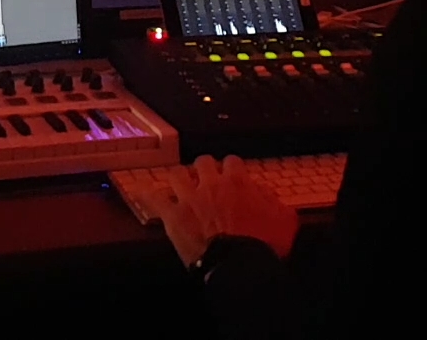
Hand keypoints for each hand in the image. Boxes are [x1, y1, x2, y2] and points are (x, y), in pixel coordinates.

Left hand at [136, 155, 299, 266]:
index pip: (231, 161)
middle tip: (206, 180)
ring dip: (180, 178)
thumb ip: (273, 200)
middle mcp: (211, 184)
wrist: (240, 266)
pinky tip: (143, 191)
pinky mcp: (173, 216)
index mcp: (237, 182)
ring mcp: (189, 198)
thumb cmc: (264, 244)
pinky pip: (154, 199)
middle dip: (204, 169)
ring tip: (181, 185)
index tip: (231, 176)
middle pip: (203, 162)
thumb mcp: (284, 219)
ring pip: (177, 173)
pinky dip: (148, 194)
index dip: (231, 168)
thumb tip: (264, 192)